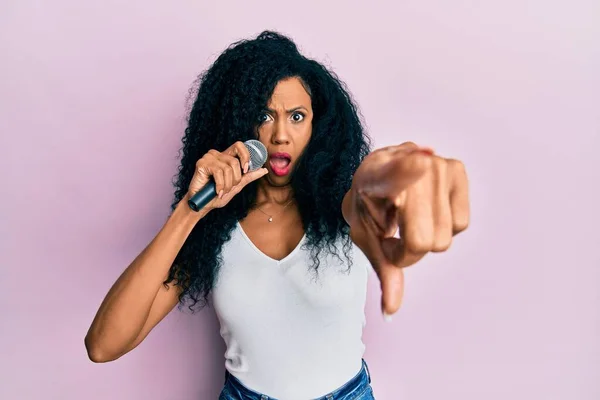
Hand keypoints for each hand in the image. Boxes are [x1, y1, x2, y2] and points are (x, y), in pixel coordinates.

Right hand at [187, 141, 267, 210]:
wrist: (202, 205)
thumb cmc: (216, 195)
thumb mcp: (237, 186)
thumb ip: (249, 176)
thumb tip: (264, 170)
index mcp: (225, 157)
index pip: (239, 146)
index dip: (246, 156)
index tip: (246, 170)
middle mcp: (217, 154)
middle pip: (235, 161)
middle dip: (236, 179)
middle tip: (229, 188)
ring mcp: (208, 158)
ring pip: (228, 168)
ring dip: (227, 185)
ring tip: (221, 191)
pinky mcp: (201, 163)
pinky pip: (218, 172)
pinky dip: (220, 185)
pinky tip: (217, 191)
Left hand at [345, 142, 469, 317]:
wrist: (376, 173)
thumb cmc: (369, 204)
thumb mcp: (366, 235)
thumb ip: (383, 268)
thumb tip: (391, 312)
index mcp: (376, 176)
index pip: (395, 172)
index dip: (407, 170)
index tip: (421, 161)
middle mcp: (410, 164)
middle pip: (424, 241)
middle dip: (407, 250)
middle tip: (394, 232)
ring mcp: (438, 164)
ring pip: (443, 238)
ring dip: (425, 239)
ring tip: (408, 218)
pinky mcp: (458, 169)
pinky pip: (461, 225)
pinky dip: (444, 227)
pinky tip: (426, 210)